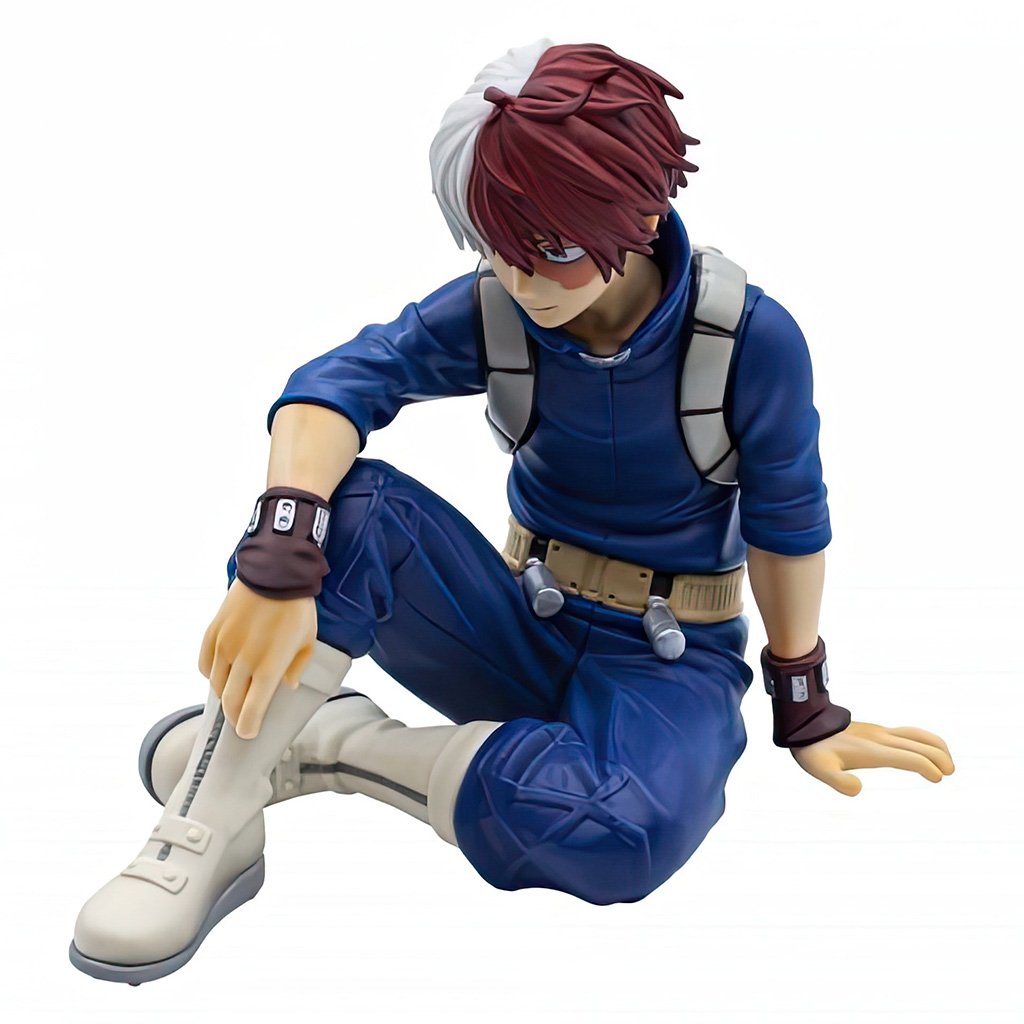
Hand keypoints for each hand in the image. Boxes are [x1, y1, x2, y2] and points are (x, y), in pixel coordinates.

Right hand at [198, 579, 317, 738]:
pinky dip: (210, 675)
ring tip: (233, 697)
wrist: (275, 572)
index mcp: (269, 666)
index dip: (247, 726)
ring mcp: (224, 646)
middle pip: (230, 702)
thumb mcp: (308, 641)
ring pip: (216, 684)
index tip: (248, 734)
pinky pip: (204, 664)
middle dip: (235, 717)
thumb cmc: (297, 609)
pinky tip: (220, 675)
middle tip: (240, 722)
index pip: (251, 708)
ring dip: (224, 695)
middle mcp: (243, 660)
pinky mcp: (213, 633)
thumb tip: (286, 687)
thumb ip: (297, 668)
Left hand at [791, 721, 954, 795]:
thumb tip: (858, 790)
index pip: (907, 756)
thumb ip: (838, 782)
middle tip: (949, 773)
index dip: (926, 767)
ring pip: (916, 733)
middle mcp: (880, 738)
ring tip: (947, 763)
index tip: (937, 778)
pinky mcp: (876, 731)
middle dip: (939, 757)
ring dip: (935, 746)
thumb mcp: (820, 770)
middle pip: (919, 743)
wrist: (805, 723)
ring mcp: (880, 732)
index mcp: (872, 750)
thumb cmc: (813, 750)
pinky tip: (925, 752)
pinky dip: (924, 741)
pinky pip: (908, 733)